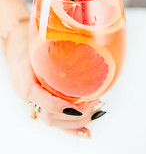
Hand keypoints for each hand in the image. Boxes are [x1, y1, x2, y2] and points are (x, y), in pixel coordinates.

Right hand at [5, 22, 105, 136]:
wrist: (17, 49)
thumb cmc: (29, 46)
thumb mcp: (40, 47)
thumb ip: (56, 55)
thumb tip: (85, 53)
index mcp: (26, 83)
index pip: (47, 103)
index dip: (66, 107)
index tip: (84, 103)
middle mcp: (28, 97)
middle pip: (51, 117)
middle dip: (76, 115)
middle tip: (95, 105)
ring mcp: (31, 102)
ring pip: (52, 122)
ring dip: (76, 122)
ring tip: (94, 112)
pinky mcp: (37, 103)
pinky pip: (52, 120)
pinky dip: (68, 128)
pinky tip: (84, 132)